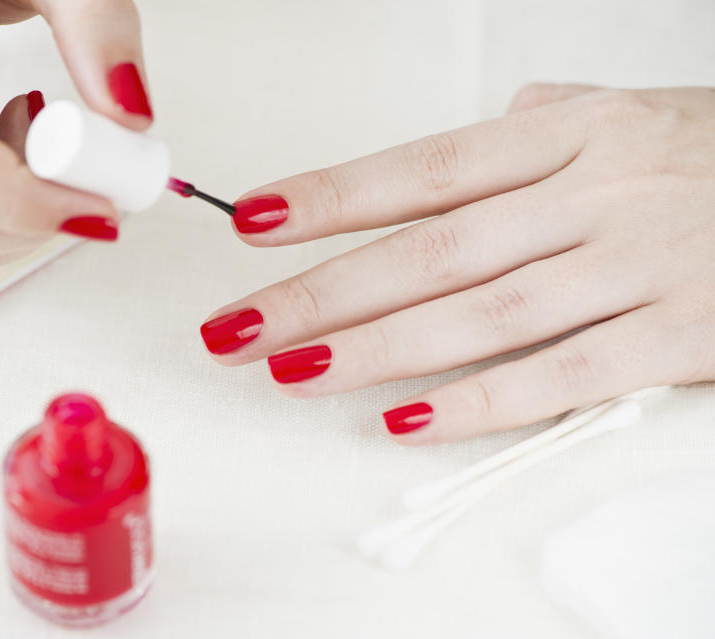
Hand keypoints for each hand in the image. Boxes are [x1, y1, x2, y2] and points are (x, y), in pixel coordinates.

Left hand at [200, 85, 714, 442]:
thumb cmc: (710, 156)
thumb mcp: (628, 115)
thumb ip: (538, 130)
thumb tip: (466, 139)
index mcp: (570, 135)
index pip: (422, 168)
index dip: (331, 199)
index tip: (252, 224)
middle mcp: (595, 195)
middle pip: (430, 250)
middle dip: (322, 292)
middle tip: (238, 328)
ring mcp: (637, 267)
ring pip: (481, 315)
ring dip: (377, 350)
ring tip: (293, 372)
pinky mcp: (680, 338)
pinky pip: (564, 376)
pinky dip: (481, 401)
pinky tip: (404, 420)